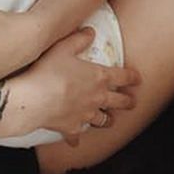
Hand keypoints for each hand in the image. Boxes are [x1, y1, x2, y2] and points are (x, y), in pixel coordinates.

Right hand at [0, 27, 140, 145]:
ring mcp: (86, 115)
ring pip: (103, 120)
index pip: (124, 77)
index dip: (132, 77)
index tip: (138, 79)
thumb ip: (79, 39)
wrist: (35, 100)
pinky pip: (78, 136)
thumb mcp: (63, 47)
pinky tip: (75, 141)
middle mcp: (97, 98)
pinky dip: (77, 138)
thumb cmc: (49, 72)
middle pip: (119, 102)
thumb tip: (90, 31)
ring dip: (107, 120)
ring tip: (109, 120)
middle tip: (131, 103)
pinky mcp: (72, 128)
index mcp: (99, 77)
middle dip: (127, 102)